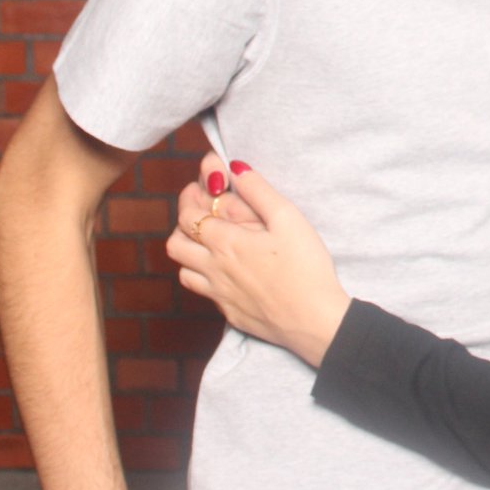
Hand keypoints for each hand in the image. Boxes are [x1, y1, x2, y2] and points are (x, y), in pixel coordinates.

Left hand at [168, 156, 350, 366]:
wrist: (314, 321)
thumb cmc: (306, 268)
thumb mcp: (289, 218)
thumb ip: (259, 191)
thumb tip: (235, 168)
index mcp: (226, 243)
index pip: (187, 217)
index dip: (188, 199)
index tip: (200, 189)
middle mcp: (214, 269)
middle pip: (175, 245)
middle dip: (182, 225)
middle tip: (200, 216)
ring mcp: (220, 295)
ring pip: (183, 271)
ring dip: (189, 254)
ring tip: (208, 245)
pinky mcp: (230, 313)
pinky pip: (204, 293)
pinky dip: (205, 279)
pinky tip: (224, 273)